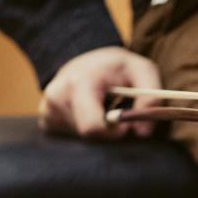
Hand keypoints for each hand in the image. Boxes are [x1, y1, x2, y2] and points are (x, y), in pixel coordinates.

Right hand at [39, 46, 161, 138]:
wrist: (85, 58)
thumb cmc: (116, 66)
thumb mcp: (142, 70)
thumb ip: (151, 98)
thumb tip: (143, 132)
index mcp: (79, 83)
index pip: (93, 127)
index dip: (114, 133)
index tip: (126, 125)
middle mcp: (57, 96)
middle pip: (89, 136)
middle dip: (108, 133)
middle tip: (117, 116)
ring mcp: (48, 110)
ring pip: (83, 139)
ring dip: (99, 131)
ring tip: (101, 109)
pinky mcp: (46, 120)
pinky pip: (73, 138)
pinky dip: (87, 130)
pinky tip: (90, 114)